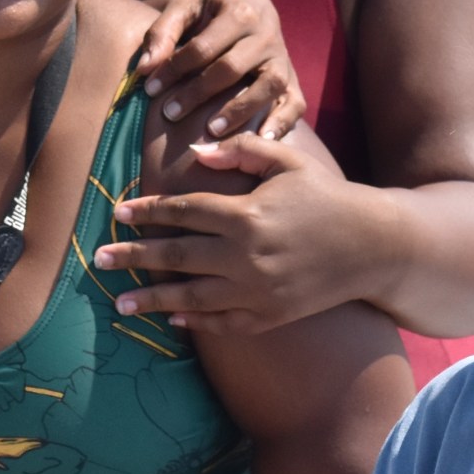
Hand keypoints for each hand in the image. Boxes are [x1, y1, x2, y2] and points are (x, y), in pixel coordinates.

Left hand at [101, 135, 379, 334]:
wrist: (373, 246)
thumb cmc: (327, 197)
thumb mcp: (287, 162)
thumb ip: (240, 152)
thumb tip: (196, 150)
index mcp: (246, 213)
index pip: (183, 211)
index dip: (148, 211)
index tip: (119, 213)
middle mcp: (246, 254)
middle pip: (176, 255)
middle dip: (134, 256)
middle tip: (100, 259)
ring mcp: (257, 290)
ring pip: (192, 297)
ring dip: (153, 299)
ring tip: (121, 302)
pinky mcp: (270, 315)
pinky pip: (224, 323)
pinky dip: (196, 323)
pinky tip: (173, 318)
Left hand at [135, 0, 304, 139]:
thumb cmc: (209, 6)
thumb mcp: (184, 6)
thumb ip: (162, 32)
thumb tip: (145, 69)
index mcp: (239, 11)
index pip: (202, 47)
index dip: (173, 69)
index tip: (149, 89)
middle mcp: (266, 33)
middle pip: (232, 68)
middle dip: (197, 93)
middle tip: (170, 114)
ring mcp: (282, 56)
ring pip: (268, 85)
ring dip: (241, 110)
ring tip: (212, 130)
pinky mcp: (292, 76)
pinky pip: (295, 102)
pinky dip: (283, 122)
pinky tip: (261, 139)